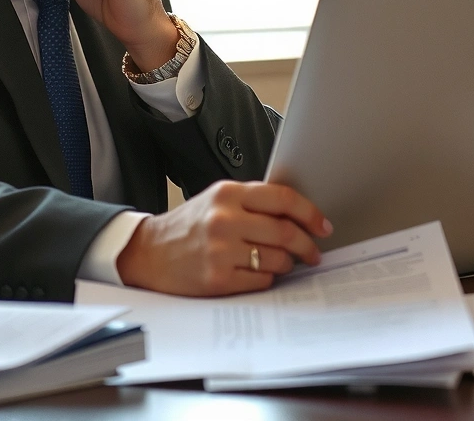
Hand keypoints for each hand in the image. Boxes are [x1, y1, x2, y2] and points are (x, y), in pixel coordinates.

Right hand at [116, 180, 332, 295]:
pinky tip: (258, 274)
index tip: (323, 225)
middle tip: (313, 252)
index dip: (309, 212)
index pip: (282, 198)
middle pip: (284, 231)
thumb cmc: (189, 226)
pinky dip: (267, 279)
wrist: (150, 252)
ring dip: (287, 264)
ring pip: (276, 259)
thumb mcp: (217, 200)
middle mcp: (225, 218)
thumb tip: (297, 215)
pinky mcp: (217, 278)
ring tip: (282, 263)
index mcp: (228, 193)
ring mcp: (220, 249)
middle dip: (306, 244)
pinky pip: (261, 281)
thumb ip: (252, 202)